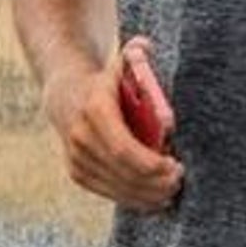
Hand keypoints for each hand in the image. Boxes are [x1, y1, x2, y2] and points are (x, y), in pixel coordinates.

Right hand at [45, 34, 182, 212]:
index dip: (151, 164)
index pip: (123, 149)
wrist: (65, 93)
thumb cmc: (107, 80)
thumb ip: (136, 54)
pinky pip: (109, 192)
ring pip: (116, 187)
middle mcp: (81, 137)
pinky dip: (134, 199)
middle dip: (155, 182)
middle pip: (123, 172)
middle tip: (180, 181)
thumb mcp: (121, 65)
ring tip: (172, 191)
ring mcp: (76, 158)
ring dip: (148, 195)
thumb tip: (145, 47)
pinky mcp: (77, 173)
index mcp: (95, 110)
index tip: (176, 167)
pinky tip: (155, 199)